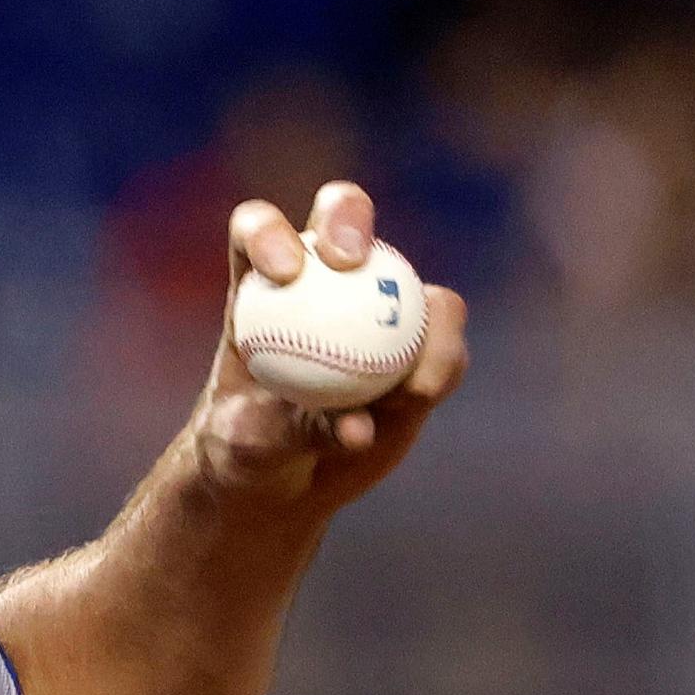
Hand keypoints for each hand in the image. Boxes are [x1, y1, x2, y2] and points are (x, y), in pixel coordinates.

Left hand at [196, 180, 470, 510]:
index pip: (257, 234)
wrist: (285, 476)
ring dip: (422, 322)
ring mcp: (378, 308)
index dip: (269, 233)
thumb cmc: (251, 451)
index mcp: (260, 287)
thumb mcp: (255, 447)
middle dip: (347, 218)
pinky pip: (443, 346)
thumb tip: (357, 425)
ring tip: (412, 387)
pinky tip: (424, 397)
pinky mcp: (422, 347)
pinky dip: (440, 367)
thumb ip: (298, 430)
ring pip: (412, 284)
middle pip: (340, 218)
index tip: (284, 273)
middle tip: (350, 262)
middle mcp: (323, 280)